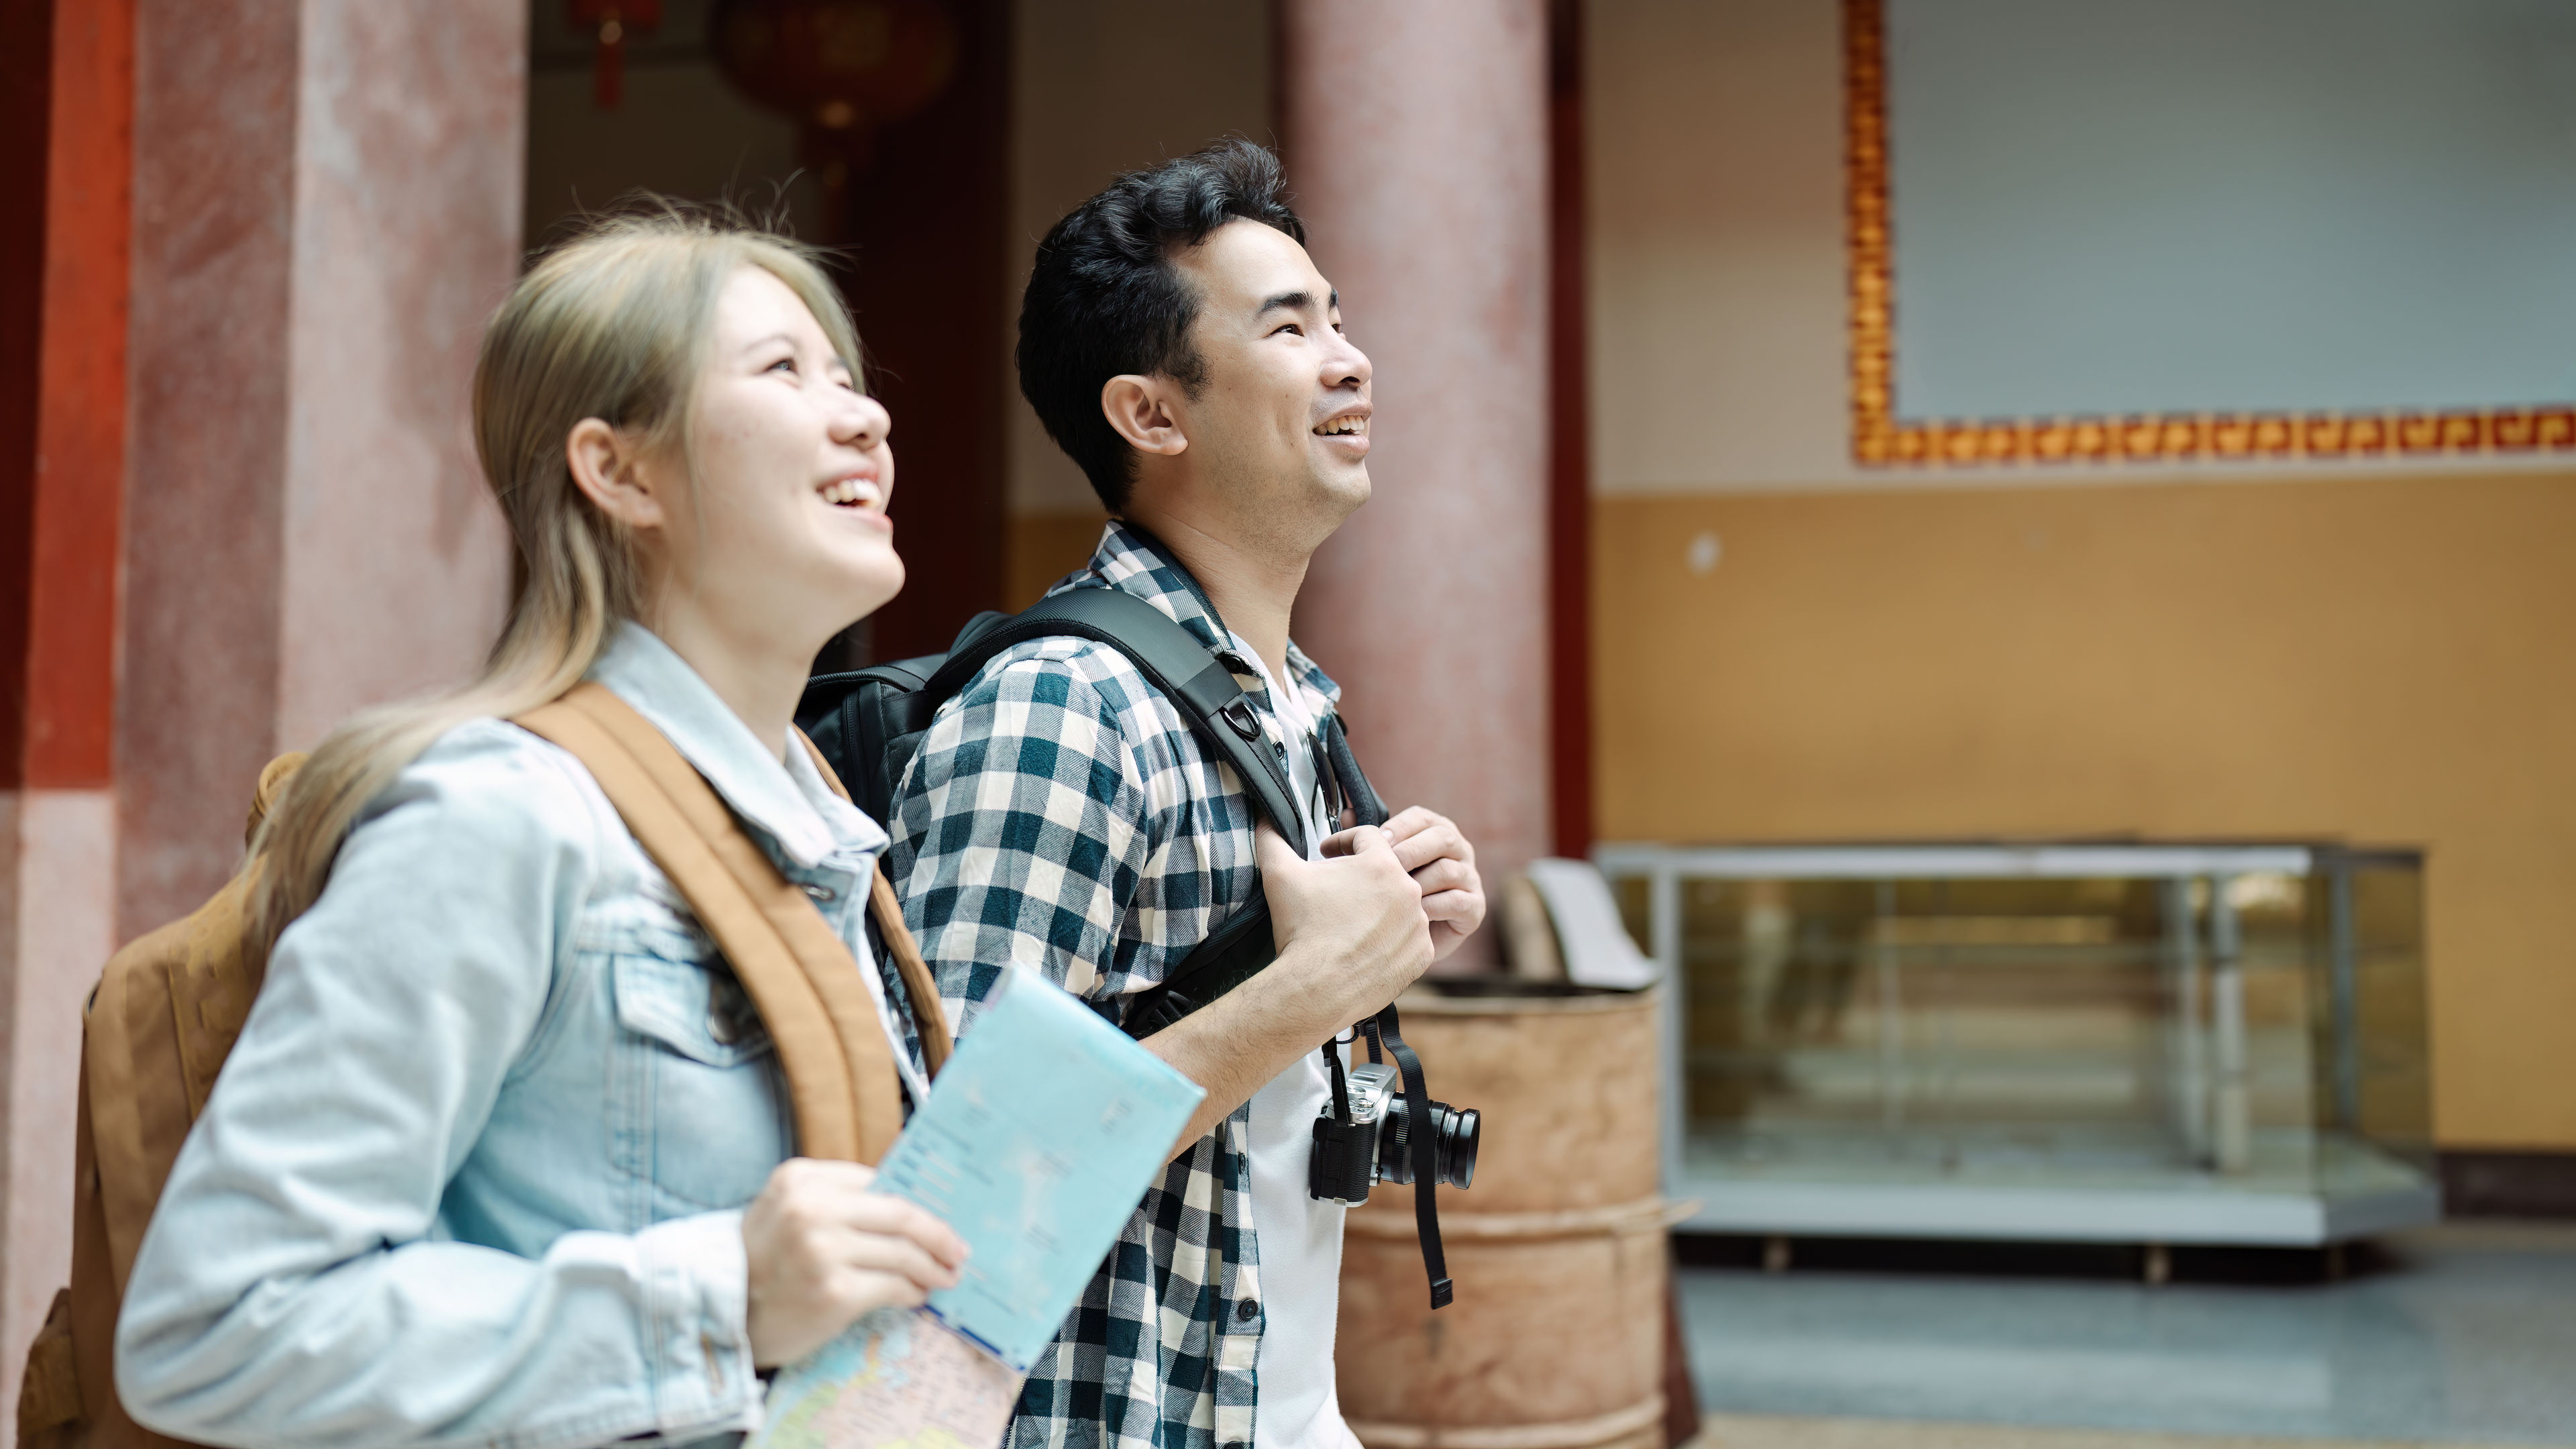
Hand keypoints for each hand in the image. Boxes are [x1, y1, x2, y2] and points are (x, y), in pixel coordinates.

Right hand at [741, 1158, 967, 1366]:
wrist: (722, 1312)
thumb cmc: (763, 1260)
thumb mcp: (787, 1209)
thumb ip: (839, 1199)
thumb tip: (910, 1207)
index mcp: (802, 1178)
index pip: (879, 1182)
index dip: (918, 1201)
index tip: (942, 1216)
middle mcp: (812, 1208)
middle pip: (900, 1214)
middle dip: (938, 1234)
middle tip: (959, 1250)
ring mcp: (822, 1251)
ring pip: (902, 1253)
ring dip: (931, 1267)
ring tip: (945, 1276)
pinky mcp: (832, 1292)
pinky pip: (892, 1286)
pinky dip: (912, 1291)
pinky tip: (917, 1295)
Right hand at [1255, 821, 1433, 1023]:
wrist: (1316, 990)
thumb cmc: (1301, 930)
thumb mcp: (1279, 875)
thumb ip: (1273, 838)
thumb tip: (1266, 817)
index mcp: (1381, 864)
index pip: (1367, 836)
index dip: (1343, 842)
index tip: (1328, 854)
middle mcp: (1409, 890)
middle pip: (1386, 871)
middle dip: (1361, 877)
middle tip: (1337, 891)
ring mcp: (1419, 924)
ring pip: (1401, 904)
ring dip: (1380, 907)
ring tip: (1351, 921)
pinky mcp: (1422, 954)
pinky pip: (1410, 937)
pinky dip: (1392, 938)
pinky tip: (1368, 944)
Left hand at [1381, 807, 1485, 962]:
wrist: (1406, 942)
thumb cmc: (1394, 897)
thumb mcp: (1379, 866)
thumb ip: (1366, 839)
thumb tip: (1349, 815)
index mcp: (1435, 831)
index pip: (1422, 817)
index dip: (1399, 827)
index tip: (1377, 841)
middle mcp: (1459, 850)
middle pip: (1442, 838)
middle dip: (1409, 852)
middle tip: (1385, 870)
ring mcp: (1470, 878)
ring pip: (1448, 870)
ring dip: (1417, 883)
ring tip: (1393, 897)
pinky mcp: (1475, 907)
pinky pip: (1457, 901)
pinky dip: (1430, 908)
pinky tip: (1409, 916)